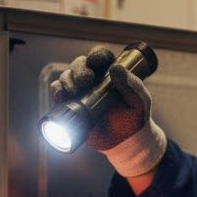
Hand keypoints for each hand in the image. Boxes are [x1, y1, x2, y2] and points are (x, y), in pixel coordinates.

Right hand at [51, 47, 165, 175]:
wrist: (124, 141)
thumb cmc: (135, 117)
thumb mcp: (139, 101)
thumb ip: (132, 85)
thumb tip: (116, 67)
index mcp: (110, 72)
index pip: (100, 56)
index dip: (96, 55)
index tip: (95, 62)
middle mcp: (93, 78)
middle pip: (80, 64)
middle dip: (79, 69)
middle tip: (85, 80)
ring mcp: (80, 91)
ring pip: (67, 77)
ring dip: (67, 80)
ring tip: (74, 91)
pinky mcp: (70, 104)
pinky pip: (59, 93)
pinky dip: (57, 92)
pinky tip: (60, 96)